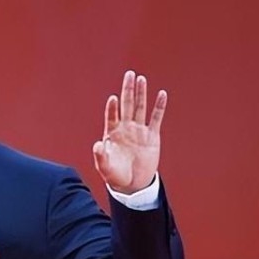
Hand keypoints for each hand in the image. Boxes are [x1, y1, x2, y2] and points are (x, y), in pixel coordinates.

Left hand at [92, 70, 166, 192]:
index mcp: (112, 134)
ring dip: (141, 93)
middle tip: (129, 74)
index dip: (112, 108)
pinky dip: (159, 106)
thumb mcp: (105, 168)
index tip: (113, 99)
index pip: (112, 116)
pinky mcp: (152, 136)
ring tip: (141, 79)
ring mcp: (139, 131)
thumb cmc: (115, 176)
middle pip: (127, 105)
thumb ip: (100, 157)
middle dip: (128, 90)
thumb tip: (97, 144)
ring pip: (141, 107)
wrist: (133, 184)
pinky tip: (161, 94)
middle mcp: (125, 128)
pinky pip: (156, 118)